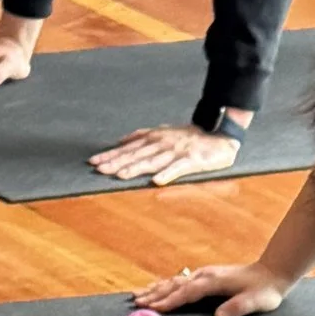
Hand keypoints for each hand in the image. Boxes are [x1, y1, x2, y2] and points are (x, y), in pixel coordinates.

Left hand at [92, 123, 242, 186]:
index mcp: (154, 138)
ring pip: (152, 161)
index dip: (111, 154)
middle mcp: (162, 144)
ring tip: (120, 176)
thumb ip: (142, 136)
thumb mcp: (164, 133)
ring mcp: (177, 152)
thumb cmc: (191, 137)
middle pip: (135, 154)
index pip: (128, 148)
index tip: (94, 161)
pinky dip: (167, 174)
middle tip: (99, 169)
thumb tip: (121, 140)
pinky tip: (156, 182)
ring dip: (135, 169)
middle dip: (116, 162)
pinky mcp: (192, 160)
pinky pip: (178, 169)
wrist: (220, 136)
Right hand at [131, 260, 286, 315]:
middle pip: (174, 285)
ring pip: (174, 281)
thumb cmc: (264, 292)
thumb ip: (237, 309)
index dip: (169, 301)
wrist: (270, 273)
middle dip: (154, 294)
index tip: (153, 309)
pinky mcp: (204, 277)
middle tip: (136, 304)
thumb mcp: (255, 302)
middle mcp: (204, 275)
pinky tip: (156, 290)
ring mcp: (203, 275)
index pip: (186, 293)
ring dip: (155, 289)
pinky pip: (179, 282)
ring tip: (137, 296)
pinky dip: (165, 286)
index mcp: (212, 282)